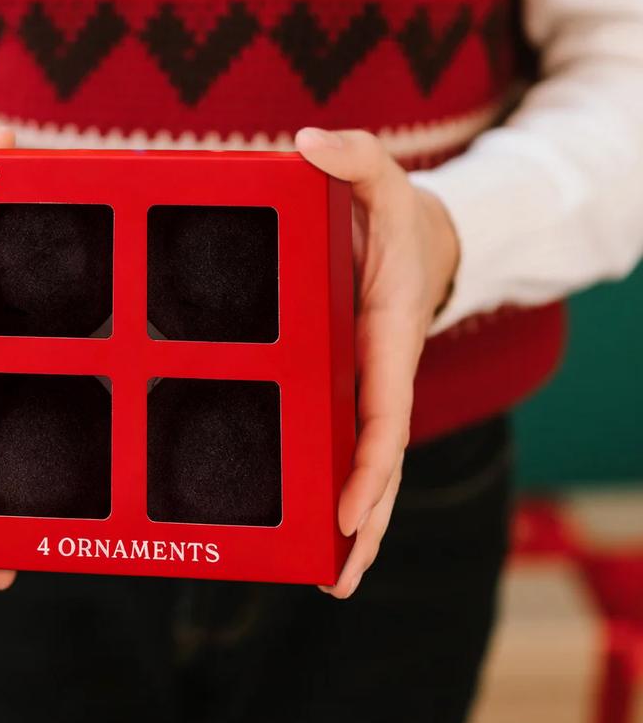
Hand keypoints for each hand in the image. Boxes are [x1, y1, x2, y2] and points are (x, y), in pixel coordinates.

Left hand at [295, 127, 458, 598]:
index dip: (369, 465)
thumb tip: (309, 143)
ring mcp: (364, 388)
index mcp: (385, 337)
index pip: (382, 411)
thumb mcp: (377, 176)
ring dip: (353, 524)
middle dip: (365, 523)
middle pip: (377, 461)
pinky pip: (343, 445)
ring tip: (329, 579)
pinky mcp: (347, 390)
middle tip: (338, 580)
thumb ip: (352, 155)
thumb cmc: (392, 217)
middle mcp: (379, 375)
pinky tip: (311, 527)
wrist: (413, 240)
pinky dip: (335, 487)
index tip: (348, 513)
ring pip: (363, 466)